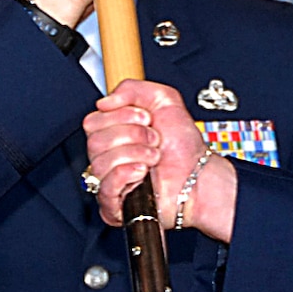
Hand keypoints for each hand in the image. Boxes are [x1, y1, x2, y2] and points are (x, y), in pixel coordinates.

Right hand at [84, 80, 237, 242]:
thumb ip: (132, 89)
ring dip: (135, 154)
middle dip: (132, 135)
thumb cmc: (184, 146)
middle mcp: (110, 155)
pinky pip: (105, 185)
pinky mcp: (114, 203)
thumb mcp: (163, 99)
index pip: (93, 121)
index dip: (120, 117)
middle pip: (95, 140)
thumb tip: (104, 101)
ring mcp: (111, 179)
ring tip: (154, 157)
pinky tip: (142, 172)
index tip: (146, 118)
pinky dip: (126, 174)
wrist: (199, 175)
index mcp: (114, 132)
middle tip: (154, 139)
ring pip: (100, 162)